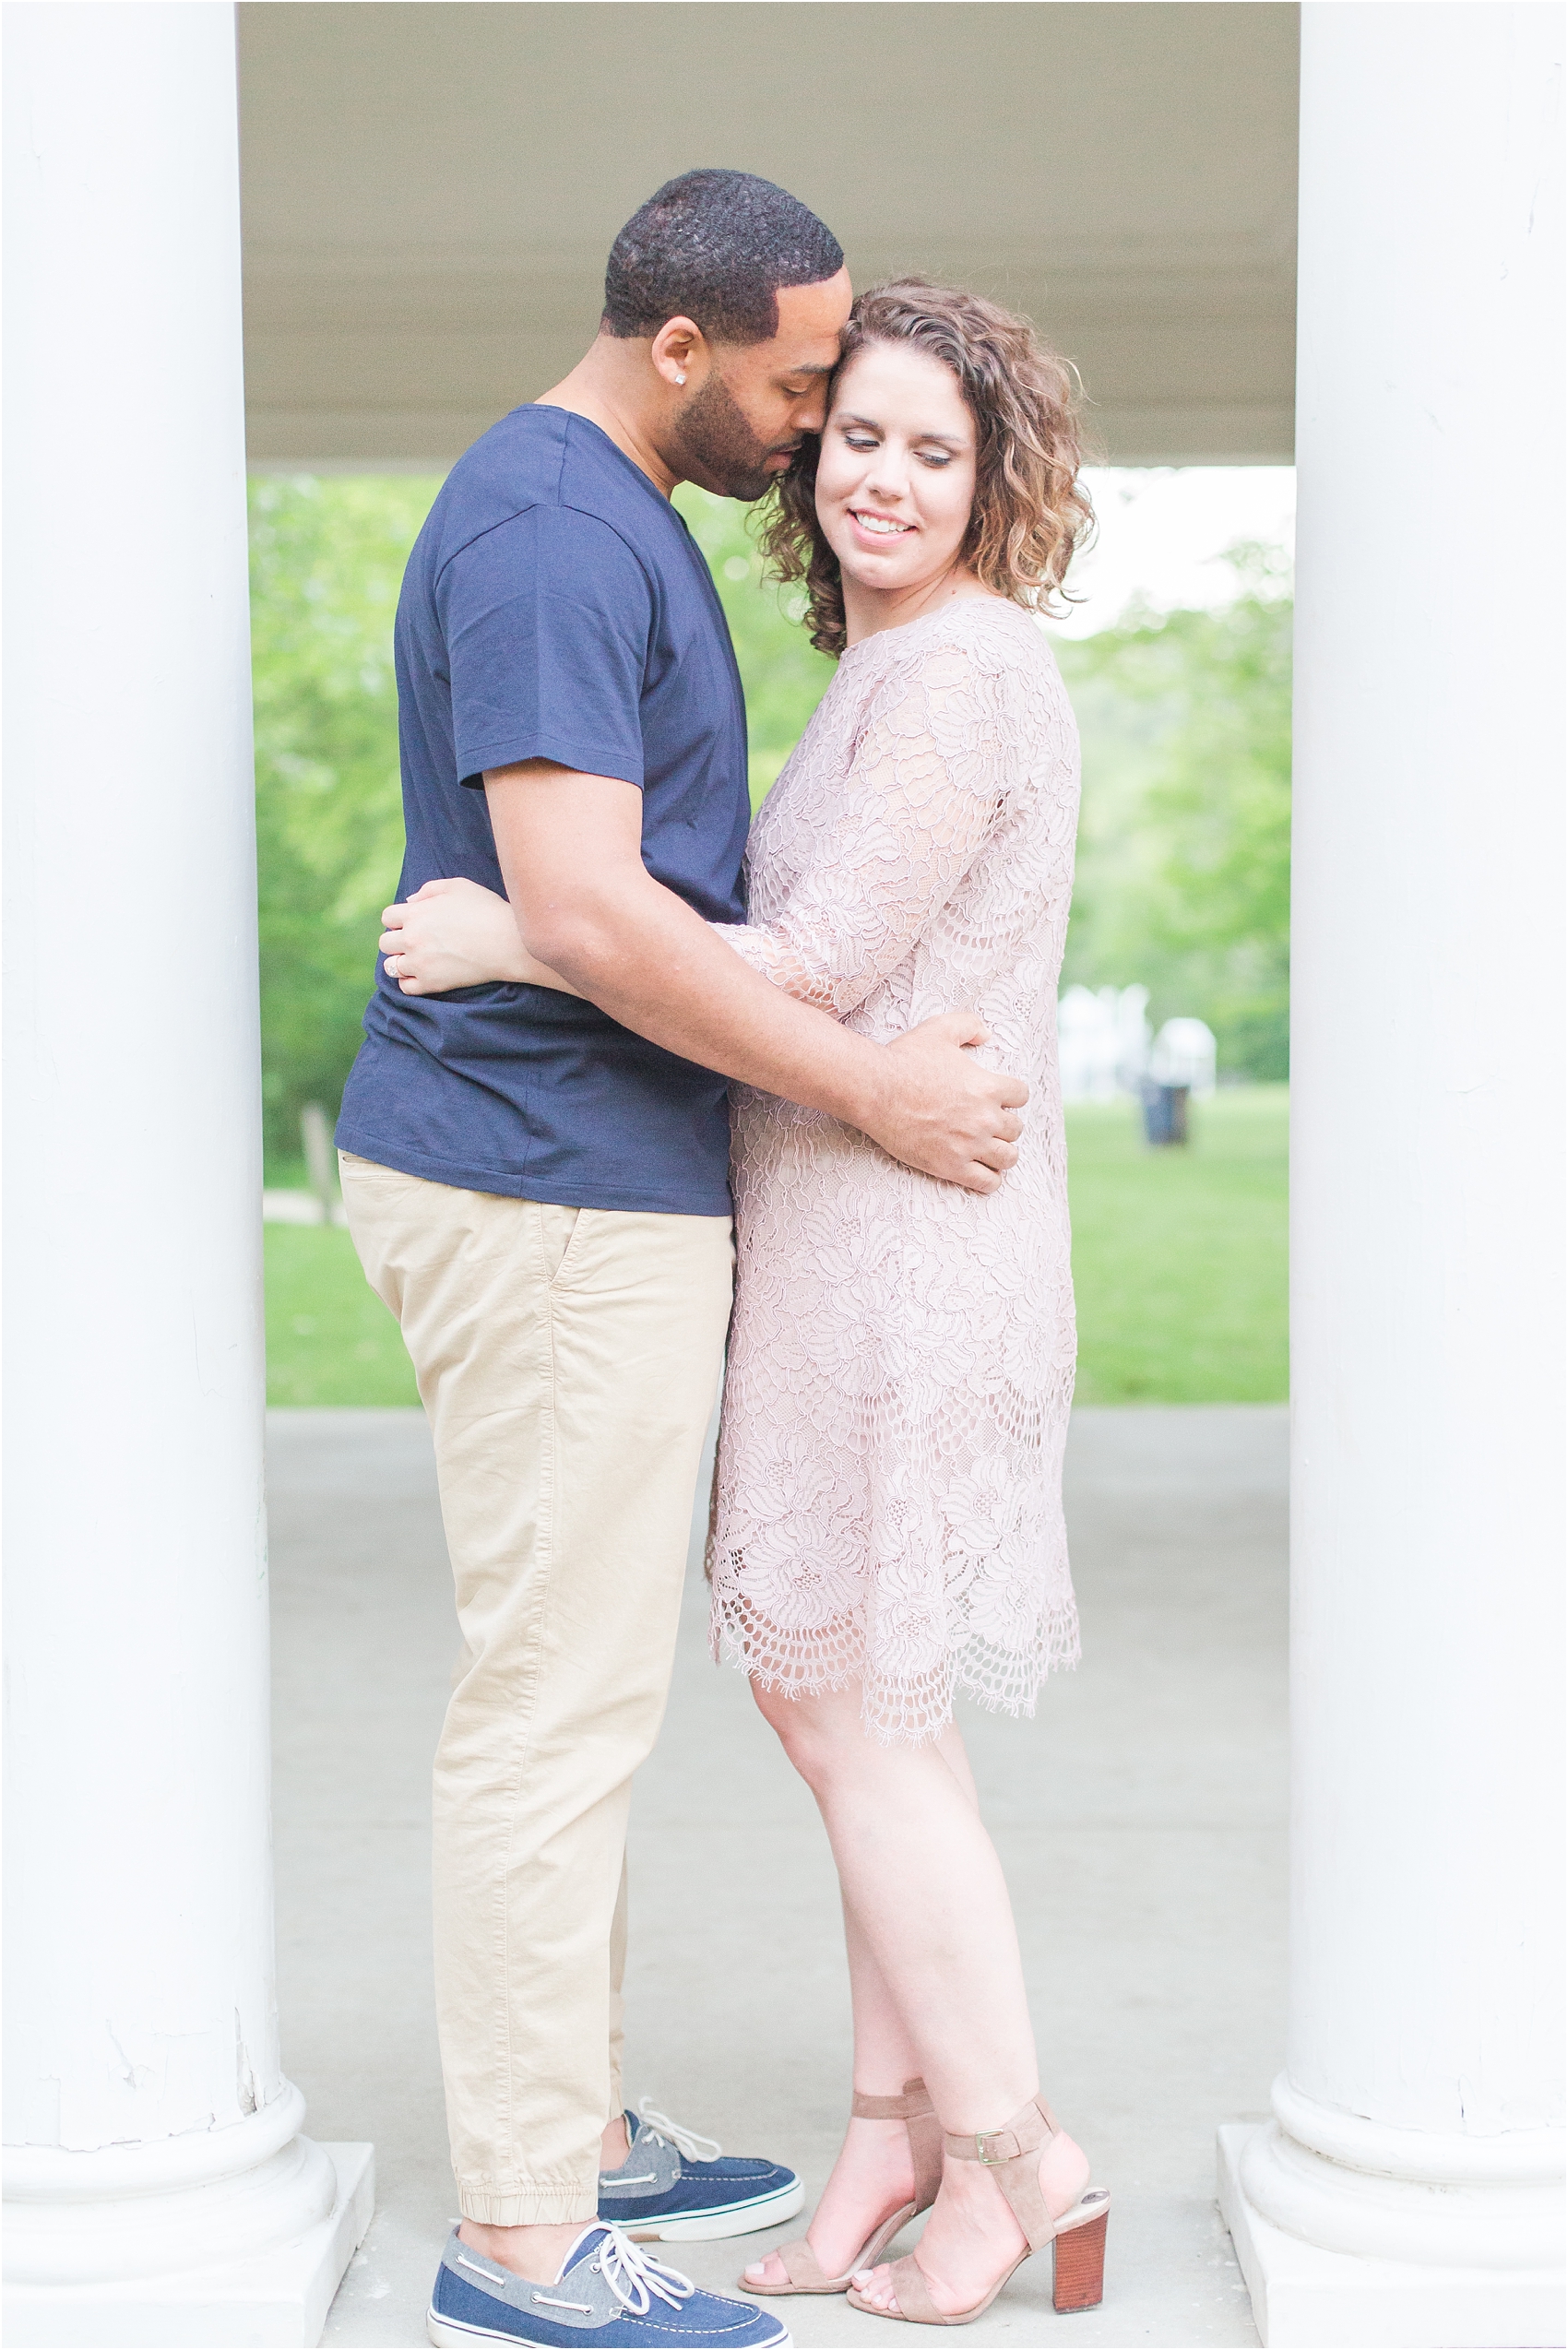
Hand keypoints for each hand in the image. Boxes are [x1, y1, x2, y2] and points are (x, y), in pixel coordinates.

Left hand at [378, 877, 581, 996]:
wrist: (508, 942)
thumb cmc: (486, 910)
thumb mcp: (459, 886)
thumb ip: (429, 889)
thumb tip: (409, 902)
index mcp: (415, 913)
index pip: (387, 917)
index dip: (398, 919)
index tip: (412, 922)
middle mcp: (412, 939)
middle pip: (385, 943)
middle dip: (396, 940)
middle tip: (414, 941)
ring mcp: (420, 963)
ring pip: (391, 967)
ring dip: (401, 962)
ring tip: (417, 959)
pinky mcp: (432, 983)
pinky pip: (405, 987)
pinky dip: (409, 982)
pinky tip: (421, 975)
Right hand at [862, 1010, 1026, 1192]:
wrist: (875, 1090)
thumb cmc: (905, 1058)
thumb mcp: (939, 1028)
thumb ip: (969, 1025)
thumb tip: (986, 1035)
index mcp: (987, 1086)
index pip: (1021, 1096)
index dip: (1011, 1096)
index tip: (998, 1098)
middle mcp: (984, 1118)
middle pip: (1016, 1129)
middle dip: (1005, 1125)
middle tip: (988, 1124)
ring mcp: (969, 1144)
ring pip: (1008, 1158)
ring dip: (1002, 1153)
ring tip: (990, 1150)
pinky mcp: (951, 1166)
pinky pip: (987, 1182)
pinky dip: (990, 1180)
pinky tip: (981, 1171)